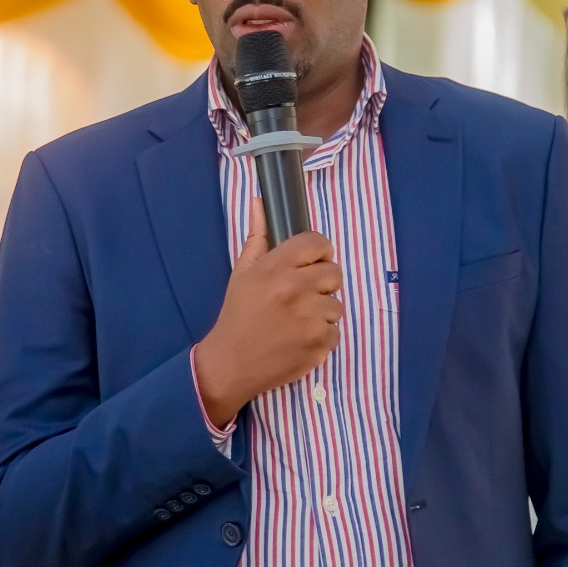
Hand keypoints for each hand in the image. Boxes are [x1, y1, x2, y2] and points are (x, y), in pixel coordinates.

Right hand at [193, 202, 342, 429]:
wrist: (231, 364)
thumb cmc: (237, 315)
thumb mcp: (242, 273)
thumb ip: (257, 237)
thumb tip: (260, 202)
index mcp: (276, 268)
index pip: (317, 243)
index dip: (318, 252)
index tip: (311, 263)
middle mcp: (295, 289)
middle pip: (334, 272)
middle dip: (322, 282)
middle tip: (303, 295)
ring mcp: (310, 317)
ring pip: (336, 304)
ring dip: (322, 312)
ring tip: (298, 321)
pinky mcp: (320, 343)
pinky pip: (336, 331)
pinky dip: (322, 336)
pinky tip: (300, 338)